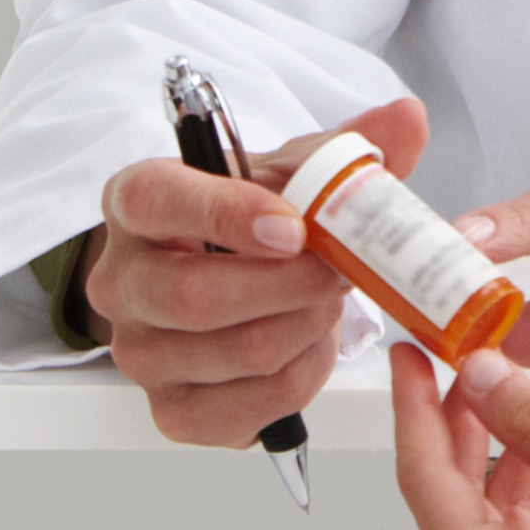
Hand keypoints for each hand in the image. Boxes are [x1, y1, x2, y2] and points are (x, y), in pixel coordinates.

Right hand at [79, 95, 426, 447]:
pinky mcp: (174, 411)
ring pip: (238, 351)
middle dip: (293, 284)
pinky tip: (310, 343)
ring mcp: (140, 354)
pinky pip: (252, 403)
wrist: (226, 280)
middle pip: (198, 297)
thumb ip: (346, 149)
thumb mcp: (290, 173)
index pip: (157, 202)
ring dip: (308, 326)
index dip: (227, 214)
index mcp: (136, 202)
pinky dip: (304, 373)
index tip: (293, 226)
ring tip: (328, 301)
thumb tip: (407, 119)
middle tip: (340, 269)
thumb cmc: (250, 223)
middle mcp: (122, 281)